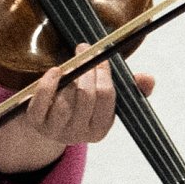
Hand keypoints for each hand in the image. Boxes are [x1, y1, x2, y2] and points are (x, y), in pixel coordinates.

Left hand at [25, 43, 154, 145]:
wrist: (47, 122)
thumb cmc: (82, 105)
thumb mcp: (105, 100)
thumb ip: (130, 89)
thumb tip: (149, 78)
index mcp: (100, 128)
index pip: (107, 97)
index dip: (104, 73)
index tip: (99, 54)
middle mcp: (79, 134)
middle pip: (86, 96)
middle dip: (87, 69)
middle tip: (84, 49)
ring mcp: (55, 130)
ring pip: (65, 100)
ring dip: (69, 76)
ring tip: (71, 62)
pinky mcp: (36, 123)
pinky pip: (41, 102)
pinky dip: (48, 84)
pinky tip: (55, 71)